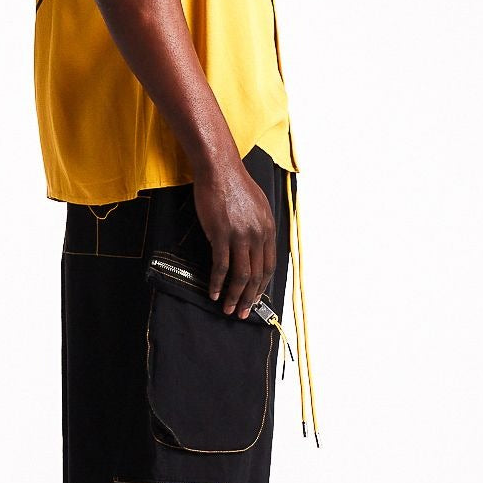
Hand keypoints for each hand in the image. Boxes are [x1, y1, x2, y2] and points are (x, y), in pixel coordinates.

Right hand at [192, 158, 276, 319]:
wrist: (220, 169)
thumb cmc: (235, 184)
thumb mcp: (258, 206)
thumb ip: (260, 228)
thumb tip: (257, 247)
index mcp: (268, 229)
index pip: (269, 267)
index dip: (262, 287)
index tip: (255, 299)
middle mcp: (258, 235)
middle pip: (257, 275)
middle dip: (250, 298)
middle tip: (243, 312)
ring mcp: (240, 236)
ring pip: (241, 275)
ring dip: (235, 296)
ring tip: (228, 309)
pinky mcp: (221, 234)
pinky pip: (221, 266)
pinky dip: (218, 283)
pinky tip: (214, 293)